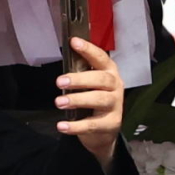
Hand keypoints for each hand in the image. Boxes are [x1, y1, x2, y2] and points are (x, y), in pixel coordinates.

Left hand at [56, 38, 124, 166]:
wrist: (104, 132)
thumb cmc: (94, 102)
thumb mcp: (90, 85)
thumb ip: (81, 72)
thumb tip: (65, 58)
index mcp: (109, 73)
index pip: (101, 58)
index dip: (88, 50)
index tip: (74, 42)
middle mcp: (115, 87)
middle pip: (100, 80)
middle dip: (80, 79)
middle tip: (59, 82)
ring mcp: (115, 106)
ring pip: (98, 100)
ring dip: (77, 100)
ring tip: (59, 102)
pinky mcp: (111, 124)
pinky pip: (92, 125)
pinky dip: (75, 126)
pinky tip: (62, 126)